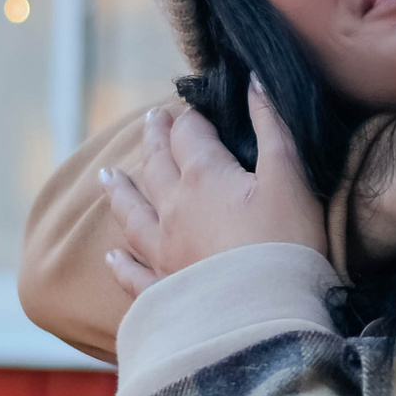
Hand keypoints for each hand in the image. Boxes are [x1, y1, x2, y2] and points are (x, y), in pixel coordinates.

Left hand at [98, 90, 325, 299]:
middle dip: (155, 139)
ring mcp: (162, 253)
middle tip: (150, 121)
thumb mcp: (290, 177)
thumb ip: (272, 125)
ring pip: (131, 214)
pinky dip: (121, 264)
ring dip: (119, 192)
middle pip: (156, 165)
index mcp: (203, 178)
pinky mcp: (162, 291)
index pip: (190, 135)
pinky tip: (112, 258)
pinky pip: (133, 275)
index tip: (193, 109)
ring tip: (106, 176)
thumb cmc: (286, 244)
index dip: (192, 118)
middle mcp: (172, 210)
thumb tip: (254, 80)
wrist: (267, 316)